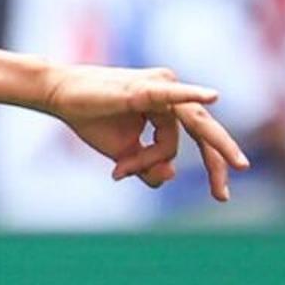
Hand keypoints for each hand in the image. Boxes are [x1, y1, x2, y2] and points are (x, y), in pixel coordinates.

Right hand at [45, 65, 249, 200]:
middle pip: (203, 132)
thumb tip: (170, 176)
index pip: (200, 140)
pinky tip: (213, 97)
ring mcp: (161, 87)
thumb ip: (149, 167)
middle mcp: (172, 93)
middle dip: (216, 163)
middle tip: (223, 196)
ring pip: (171, 137)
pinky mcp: (145, 88)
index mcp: (171, 107)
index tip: (220, 197)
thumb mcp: (124, 153)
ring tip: (123, 166)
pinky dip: (191, 96)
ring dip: (147, 157)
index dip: (211, 168)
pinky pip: (171, 97)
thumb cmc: (91, 118)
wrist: (60, 97)